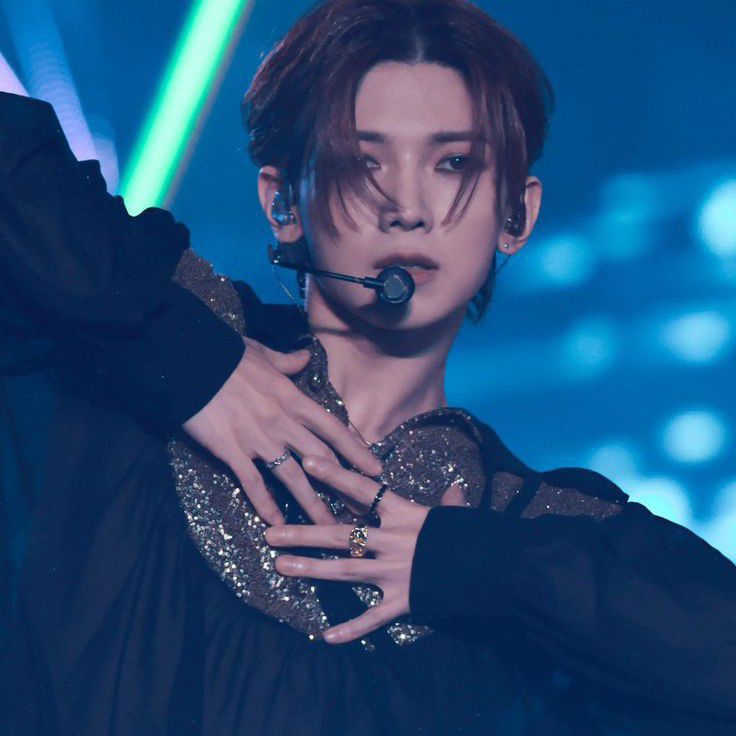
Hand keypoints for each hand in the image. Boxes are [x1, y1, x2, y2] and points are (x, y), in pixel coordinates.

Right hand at [182, 338, 382, 525]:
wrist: (191, 363)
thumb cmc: (228, 356)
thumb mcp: (264, 354)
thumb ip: (288, 362)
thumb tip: (305, 357)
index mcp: (293, 399)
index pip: (333, 429)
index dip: (356, 450)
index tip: (375, 468)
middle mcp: (282, 422)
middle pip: (321, 459)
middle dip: (342, 485)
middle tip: (359, 507)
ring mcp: (258, 439)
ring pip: (293, 477)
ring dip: (312, 504)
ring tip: (327, 527)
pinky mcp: (232, 451)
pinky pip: (253, 482)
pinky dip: (266, 503)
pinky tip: (276, 523)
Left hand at [264, 454, 464, 643]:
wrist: (494, 568)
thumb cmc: (471, 537)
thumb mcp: (456, 515)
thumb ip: (449, 503)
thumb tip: (455, 488)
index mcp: (403, 514)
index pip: (362, 489)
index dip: (333, 474)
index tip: (305, 461)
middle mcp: (392, 540)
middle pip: (340, 535)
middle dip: (303, 533)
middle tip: (270, 533)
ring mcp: (394, 572)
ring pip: (345, 571)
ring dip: (311, 568)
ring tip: (280, 566)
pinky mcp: (403, 601)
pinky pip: (372, 618)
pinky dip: (351, 629)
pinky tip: (325, 637)